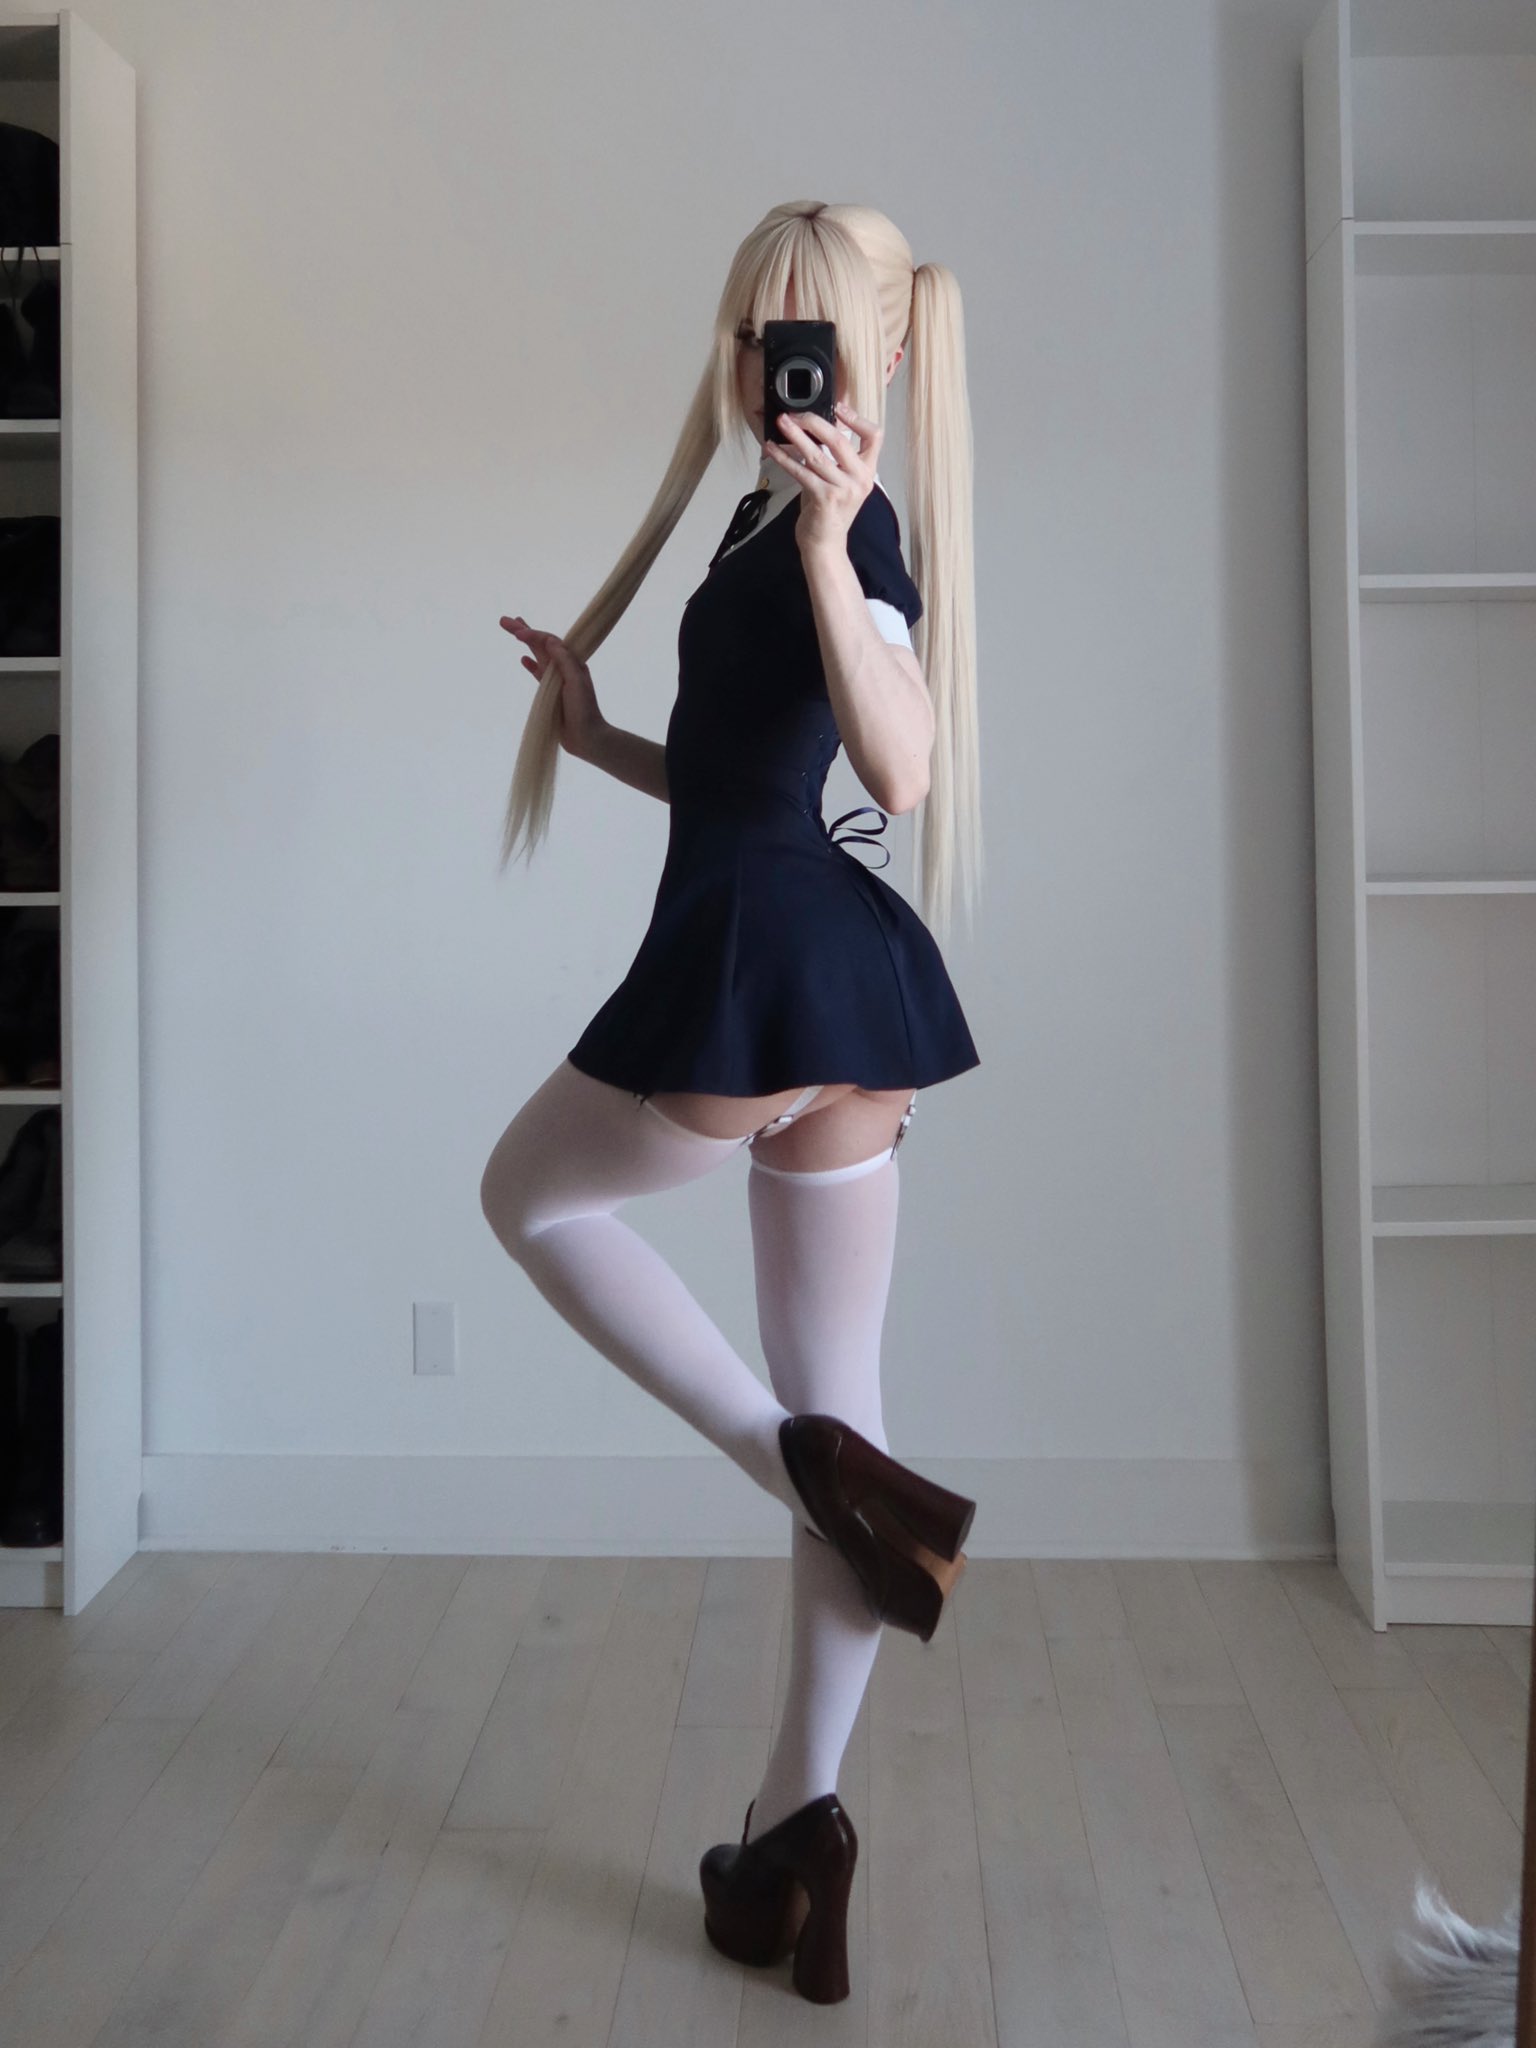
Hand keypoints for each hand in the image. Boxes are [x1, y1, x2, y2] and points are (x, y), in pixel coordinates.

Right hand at [499, 615, 604, 759]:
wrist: (587, 737)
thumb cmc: (584, 710)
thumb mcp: (576, 682)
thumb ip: (564, 661)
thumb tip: (550, 641)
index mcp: (572, 662)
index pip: (549, 642)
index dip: (532, 635)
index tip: (516, 632)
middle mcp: (564, 667)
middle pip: (541, 645)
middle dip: (523, 632)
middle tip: (503, 620)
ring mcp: (557, 680)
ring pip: (538, 656)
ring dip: (526, 644)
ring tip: (513, 632)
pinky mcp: (551, 693)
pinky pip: (539, 675)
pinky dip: (531, 666)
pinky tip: (522, 659)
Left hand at [764, 396, 879, 556]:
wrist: (826, 544)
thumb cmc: (829, 511)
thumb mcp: (839, 480)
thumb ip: (833, 456)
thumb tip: (814, 427)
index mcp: (867, 472)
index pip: (874, 436)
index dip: (857, 418)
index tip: (839, 407)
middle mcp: (859, 480)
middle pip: (839, 440)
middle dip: (814, 422)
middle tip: (796, 414)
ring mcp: (843, 490)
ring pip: (816, 454)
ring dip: (796, 436)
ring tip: (782, 422)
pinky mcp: (824, 498)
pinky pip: (801, 471)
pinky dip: (784, 458)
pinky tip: (772, 448)